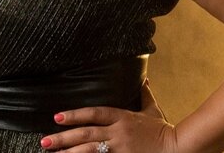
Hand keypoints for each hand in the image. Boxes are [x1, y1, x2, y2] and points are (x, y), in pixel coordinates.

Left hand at [40, 79, 177, 152]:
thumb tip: (144, 78)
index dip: (75, 115)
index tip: (56, 117)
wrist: (178, 148)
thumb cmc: (163, 130)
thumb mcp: (152, 110)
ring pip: (90, 151)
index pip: (94, 113)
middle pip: (86, 134)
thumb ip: (144, 94)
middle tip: (45, 141)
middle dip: (64, 137)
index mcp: (123, 117)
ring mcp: (121, 148)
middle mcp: (119, 132)